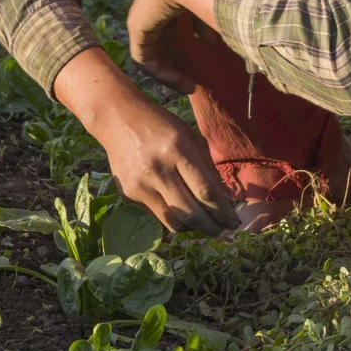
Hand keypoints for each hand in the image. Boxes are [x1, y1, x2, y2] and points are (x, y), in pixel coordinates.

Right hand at [95, 90, 240, 235]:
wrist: (116, 119)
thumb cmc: (161, 125)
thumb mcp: (191, 137)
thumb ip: (208, 168)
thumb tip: (222, 201)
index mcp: (178, 150)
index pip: (206, 192)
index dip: (223, 212)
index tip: (234, 222)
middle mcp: (158, 170)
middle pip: (191, 213)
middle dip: (211, 228)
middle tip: (222, 232)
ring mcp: (140, 185)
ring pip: (173, 222)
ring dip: (192, 228)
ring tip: (203, 224)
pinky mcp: (128, 194)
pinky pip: (157, 214)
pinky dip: (172, 215)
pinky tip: (178, 207)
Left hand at [126, 0, 199, 91]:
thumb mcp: (206, 10)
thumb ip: (205, 26)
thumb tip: (210, 44)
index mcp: (167, 5)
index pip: (171, 35)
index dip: (185, 54)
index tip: (200, 69)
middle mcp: (152, 14)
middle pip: (162, 48)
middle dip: (178, 68)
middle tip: (193, 85)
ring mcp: (142, 21)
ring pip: (152, 56)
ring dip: (170, 75)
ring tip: (188, 87)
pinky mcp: (135, 29)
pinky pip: (143, 60)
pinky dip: (160, 73)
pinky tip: (178, 80)